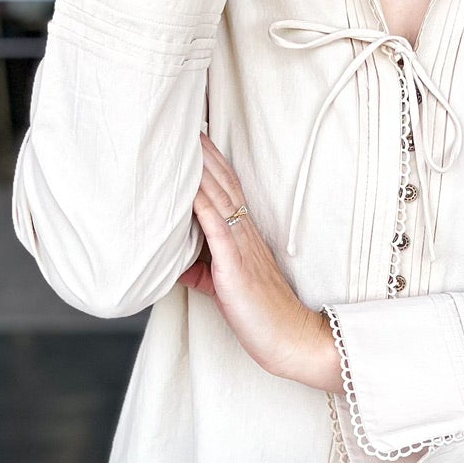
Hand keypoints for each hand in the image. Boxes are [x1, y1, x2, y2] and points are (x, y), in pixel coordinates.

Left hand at [180, 136, 342, 392]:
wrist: (291, 340)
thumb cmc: (261, 317)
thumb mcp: (225, 288)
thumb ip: (201, 271)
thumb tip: (173, 265)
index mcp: (246, 237)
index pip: (228, 191)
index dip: (212, 162)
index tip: (195, 136)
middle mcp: (246, 235)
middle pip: (224, 184)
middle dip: (204, 154)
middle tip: (185, 122)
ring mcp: (242, 248)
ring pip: (219, 198)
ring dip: (201, 169)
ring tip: (183, 140)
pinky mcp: (236, 266)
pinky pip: (218, 228)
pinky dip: (202, 204)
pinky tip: (189, 185)